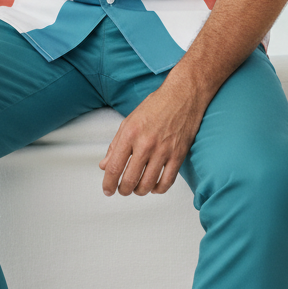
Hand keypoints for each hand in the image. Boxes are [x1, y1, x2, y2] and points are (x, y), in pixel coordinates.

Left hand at [98, 79, 205, 195]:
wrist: (182, 97)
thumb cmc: (155, 106)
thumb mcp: (128, 121)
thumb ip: (115, 145)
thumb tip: (105, 164)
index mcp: (130, 134)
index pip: (114, 166)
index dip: (108, 183)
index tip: (107, 190)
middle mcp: (145, 144)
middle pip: (130, 179)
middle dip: (123, 190)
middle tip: (122, 190)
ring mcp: (163, 151)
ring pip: (148, 184)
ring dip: (140, 191)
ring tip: (137, 189)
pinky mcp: (178, 156)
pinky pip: (167, 181)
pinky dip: (159, 189)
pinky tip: (154, 187)